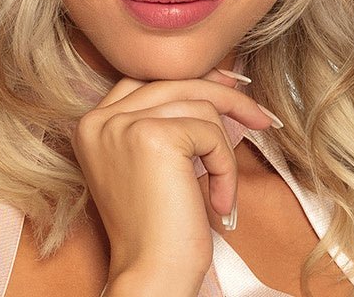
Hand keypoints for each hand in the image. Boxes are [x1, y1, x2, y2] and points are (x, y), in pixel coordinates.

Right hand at [71, 68, 276, 283]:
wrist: (152, 278)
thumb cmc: (158, 229)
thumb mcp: (150, 161)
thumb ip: (165, 117)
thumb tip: (217, 77)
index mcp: (92, 123)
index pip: (149, 79)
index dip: (193, 80)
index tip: (230, 87)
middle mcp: (100, 119)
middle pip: (175, 83)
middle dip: (225, 97)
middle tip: (262, 117)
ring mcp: (124, 125)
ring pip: (199, 106)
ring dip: (223, 150)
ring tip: (223, 192)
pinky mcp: (153, 137)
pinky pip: (210, 133)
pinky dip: (225, 167)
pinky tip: (220, 202)